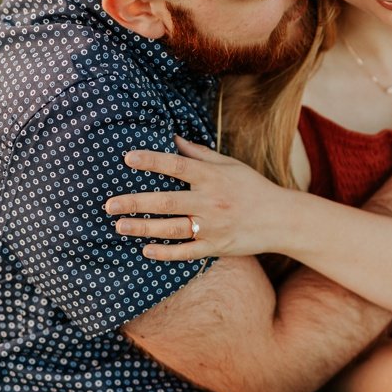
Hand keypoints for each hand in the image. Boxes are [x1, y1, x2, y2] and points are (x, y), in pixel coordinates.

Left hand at [105, 137, 290, 258]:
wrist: (281, 219)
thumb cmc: (252, 188)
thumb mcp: (229, 165)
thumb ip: (199, 154)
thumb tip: (173, 138)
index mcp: (212, 177)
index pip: (177, 166)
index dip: (152, 161)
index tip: (128, 158)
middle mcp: (210, 201)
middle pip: (166, 201)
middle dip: (135, 203)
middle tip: (109, 204)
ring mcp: (212, 226)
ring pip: (171, 229)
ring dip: (143, 228)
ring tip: (119, 226)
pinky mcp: (215, 247)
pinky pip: (186, 252)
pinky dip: (166, 253)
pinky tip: (145, 250)